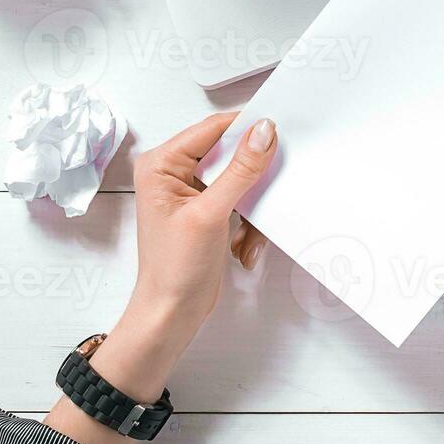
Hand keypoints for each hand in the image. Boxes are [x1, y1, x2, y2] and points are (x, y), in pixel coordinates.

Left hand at [46, 113, 276, 443]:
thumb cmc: (174, 269)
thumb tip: (264, 131)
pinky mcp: (208, 210)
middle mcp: (174, 172)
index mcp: (162, 164)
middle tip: (265, 194)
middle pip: (230, 154)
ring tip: (245, 237)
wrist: (171, 314)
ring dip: (251, 210)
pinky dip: (249, 224)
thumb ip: (240, 170)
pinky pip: (241, 201)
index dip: (247, 129)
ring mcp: (192, 191)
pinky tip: (242, 247)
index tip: (281, 132)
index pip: (212, 129)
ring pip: (241, 180)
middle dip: (251, 181)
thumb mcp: (210, 214)